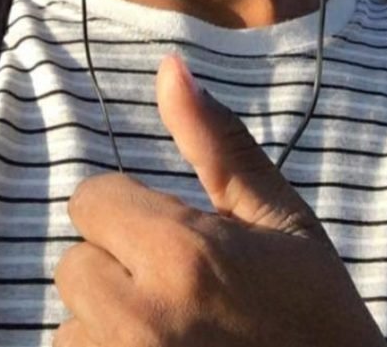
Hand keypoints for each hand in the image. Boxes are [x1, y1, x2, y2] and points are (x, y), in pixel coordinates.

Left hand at [53, 54, 386, 346]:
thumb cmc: (314, 312)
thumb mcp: (279, 218)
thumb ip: (217, 142)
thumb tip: (171, 67)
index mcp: (181, 254)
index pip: (91, 199)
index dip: (132, 210)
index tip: (174, 234)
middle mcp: (137, 319)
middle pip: (75, 263)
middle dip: (119, 266)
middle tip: (181, 289)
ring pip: (72, 323)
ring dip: (109, 322)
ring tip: (174, 333)